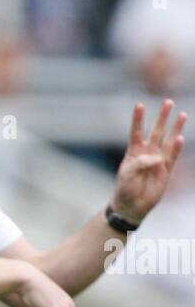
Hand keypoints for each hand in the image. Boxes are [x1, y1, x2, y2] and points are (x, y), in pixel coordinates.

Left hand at [112, 99, 185, 223]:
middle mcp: (147, 152)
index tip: (139, 104)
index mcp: (134, 151)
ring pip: (168, 141)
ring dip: (175, 128)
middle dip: (162, 117)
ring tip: (182, 114)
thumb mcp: (127, 173)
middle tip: (168, 102)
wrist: (132, 205)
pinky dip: (177, 148)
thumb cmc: (125, 188)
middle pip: (156, 131)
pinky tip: (180, 137)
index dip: (138, 119)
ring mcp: (158, 160)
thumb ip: (140, 162)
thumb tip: (157, 158)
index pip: (136, 131)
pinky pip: (173, 156)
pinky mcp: (166, 170)